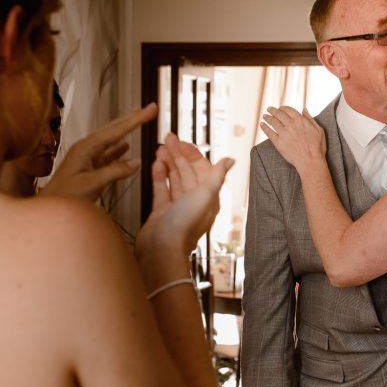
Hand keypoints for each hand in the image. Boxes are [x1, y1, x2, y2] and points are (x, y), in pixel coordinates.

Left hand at [39, 104, 155, 201]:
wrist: (49, 210)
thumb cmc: (64, 197)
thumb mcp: (91, 183)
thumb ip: (115, 171)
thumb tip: (137, 162)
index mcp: (86, 148)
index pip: (116, 130)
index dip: (135, 119)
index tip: (151, 109)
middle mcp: (86, 149)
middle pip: (113, 129)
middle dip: (132, 118)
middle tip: (149, 108)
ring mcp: (87, 159)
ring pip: (111, 140)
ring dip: (126, 130)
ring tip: (138, 120)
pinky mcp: (89, 170)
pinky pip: (107, 155)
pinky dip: (118, 150)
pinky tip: (126, 147)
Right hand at [137, 133, 233, 258]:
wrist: (162, 248)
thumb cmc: (184, 226)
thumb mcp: (205, 196)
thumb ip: (216, 176)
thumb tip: (230, 160)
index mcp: (207, 198)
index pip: (202, 169)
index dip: (193, 154)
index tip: (182, 142)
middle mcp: (193, 201)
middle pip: (186, 172)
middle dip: (178, 154)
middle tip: (167, 138)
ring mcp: (176, 206)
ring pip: (173, 178)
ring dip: (168, 162)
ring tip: (160, 148)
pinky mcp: (161, 211)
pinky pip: (161, 189)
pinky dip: (159, 176)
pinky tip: (156, 164)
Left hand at [259, 106, 326, 174]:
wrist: (310, 162)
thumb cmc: (317, 147)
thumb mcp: (318, 130)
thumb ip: (310, 119)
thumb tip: (304, 109)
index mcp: (300, 120)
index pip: (288, 110)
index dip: (283, 108)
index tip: (280, 108)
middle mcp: (291, 125)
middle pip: (279, 114)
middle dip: (273, 110)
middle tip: (269, 109)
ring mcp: (284, 134)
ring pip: (273, 122)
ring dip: (267, 117)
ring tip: (264, 116)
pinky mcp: (278, 143)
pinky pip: (269, 133)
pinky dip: (265, 127)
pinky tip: (262, 124)